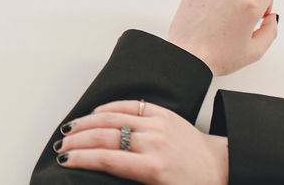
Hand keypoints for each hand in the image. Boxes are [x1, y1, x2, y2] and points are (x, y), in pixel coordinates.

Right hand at [55, 100, 228, 184]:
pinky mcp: (164, 113)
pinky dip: (109, 107)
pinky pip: (131, 105)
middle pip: (104, 137)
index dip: (81, 159)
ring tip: (70, 129)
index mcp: (153, 169)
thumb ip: (132, 182)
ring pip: (113, 117)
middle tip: (61, 146)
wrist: (221, 168)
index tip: (65, 161)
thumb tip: (102, 176)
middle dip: (77, 141)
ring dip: (87, 122)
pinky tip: (95, 113)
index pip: (106, 159)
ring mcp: (159, 124)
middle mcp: (154, 143)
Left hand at [166, 0, 277, 75]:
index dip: (264, 4)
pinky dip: (206, 6)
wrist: (187, 57)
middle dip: (240, 10)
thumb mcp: (255, 51)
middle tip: (230, 31)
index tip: (257, 15)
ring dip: (222, 7)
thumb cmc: (219, 57)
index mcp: (248, 6)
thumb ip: (270, 30)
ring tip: (214, 28)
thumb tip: (271, 16)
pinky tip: (203, 22)